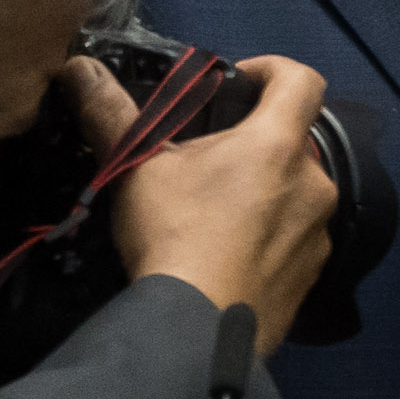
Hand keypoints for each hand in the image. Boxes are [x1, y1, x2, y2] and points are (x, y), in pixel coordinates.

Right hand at [104, 57, 340, 349]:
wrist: (198, 330)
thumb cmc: (172, 237)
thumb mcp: (135, 169)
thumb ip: (113, 114)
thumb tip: (79, 68)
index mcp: (278, 145)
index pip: (301, 79)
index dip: (273, 69)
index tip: (241, 82)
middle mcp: (314, 183)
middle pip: (293, 142)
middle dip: (255, 144)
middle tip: (207, 163)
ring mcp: (320, 232)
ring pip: (296, 194)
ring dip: (264, 193)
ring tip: (213, 215)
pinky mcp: (314, 274)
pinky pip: (296, 239)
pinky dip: (270, 237)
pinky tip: (230, 256)